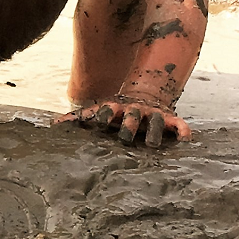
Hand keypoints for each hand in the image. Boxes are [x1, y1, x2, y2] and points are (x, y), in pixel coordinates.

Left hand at [56, 95, 190, 147]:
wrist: (146, 94)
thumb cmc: (117, 111)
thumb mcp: (98, 111)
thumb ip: (77, 119)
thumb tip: (53, 125)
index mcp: (118, 109)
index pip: (110, 110)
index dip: (105, 115)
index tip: (100, 121)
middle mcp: (136, 111)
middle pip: (133, 116)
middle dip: (130, 125)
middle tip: (126, 137)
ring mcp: (153, 114)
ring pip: (156, 122)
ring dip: (154, 131)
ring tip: (152, 145)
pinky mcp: (170, 119)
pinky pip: (179, 124)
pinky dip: (183, 130)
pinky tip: (186, 139)